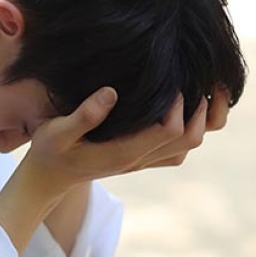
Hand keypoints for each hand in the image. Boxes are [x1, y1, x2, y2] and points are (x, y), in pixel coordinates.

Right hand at [0, 85, 231, 253]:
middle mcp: (139, 159)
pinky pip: (176, 150)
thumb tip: (111, 93)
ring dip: (202, 121)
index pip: (169, 132)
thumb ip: (83, 116)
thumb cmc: (49, 151)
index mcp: (124, 153)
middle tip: (205, 80)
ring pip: (186, 147)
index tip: (173, 79)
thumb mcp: (56, 132)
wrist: (48, 177)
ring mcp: (142, 161)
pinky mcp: (141, 158)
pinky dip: (189, 130)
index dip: (179, 105)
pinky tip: (186, 106)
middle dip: (202, 112)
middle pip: (188, 141)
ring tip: (208, 90)